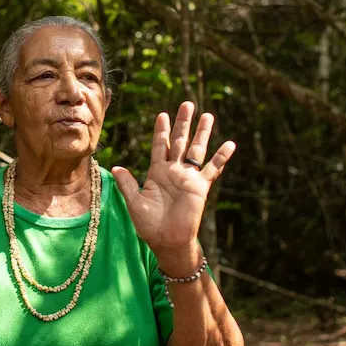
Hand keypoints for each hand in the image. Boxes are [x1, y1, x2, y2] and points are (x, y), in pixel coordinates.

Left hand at [111, 102, 234, 263]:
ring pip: (196, 150)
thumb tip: (115, 167)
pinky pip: (212, 169)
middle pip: (179, 142)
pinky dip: (221, 157)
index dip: (161, 131)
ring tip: (208, 115)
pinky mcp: (200, 187)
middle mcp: (174, 171)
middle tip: (187, 104)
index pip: (159, 146)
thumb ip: (127, 184)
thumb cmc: (149, 225)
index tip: (162, 115)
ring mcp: (188, 178)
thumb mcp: (134, 203)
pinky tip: (230, 144)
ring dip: (202, 133)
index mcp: (157, 172)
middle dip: (182, 123)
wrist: (167, 241)